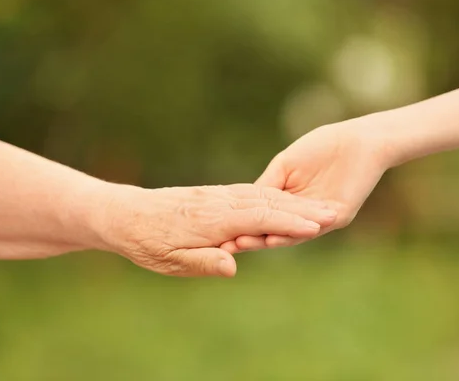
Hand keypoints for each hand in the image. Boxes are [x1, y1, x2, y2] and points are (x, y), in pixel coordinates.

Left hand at [95, 183, 336, 276]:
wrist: (123, 213)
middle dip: (302, 207)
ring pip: (261, 194)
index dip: (290, 222)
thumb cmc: (145, 242)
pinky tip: (283, 199)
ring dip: (292, 200)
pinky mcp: (213, 194)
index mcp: (211, 220)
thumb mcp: (169, 260)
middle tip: (335, 210)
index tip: (319, 224)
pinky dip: (271, 196)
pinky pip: (249, 192)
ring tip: (318, 205)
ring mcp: (217, 195)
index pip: (259, 218)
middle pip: (268, 202)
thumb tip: (234, 265)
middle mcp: (218, 202)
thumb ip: (203, 261)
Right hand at [221, 116, 392, 252]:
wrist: (358, 140)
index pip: (259, 218)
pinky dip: (290, 234)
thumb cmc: (321, 147)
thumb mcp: (284, 166)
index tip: (214, 229)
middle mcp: (301, 216)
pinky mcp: (337, 217)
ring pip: (288, 234)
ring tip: (240, 244)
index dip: (238, 223)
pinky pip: (311, 229)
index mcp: (288, 202)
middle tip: (220, 245)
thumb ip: (266, 185)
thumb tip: (243, 201)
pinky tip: (271, 237)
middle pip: (270, 230)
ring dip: (263, 240)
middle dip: (246, 237)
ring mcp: (319, 220)